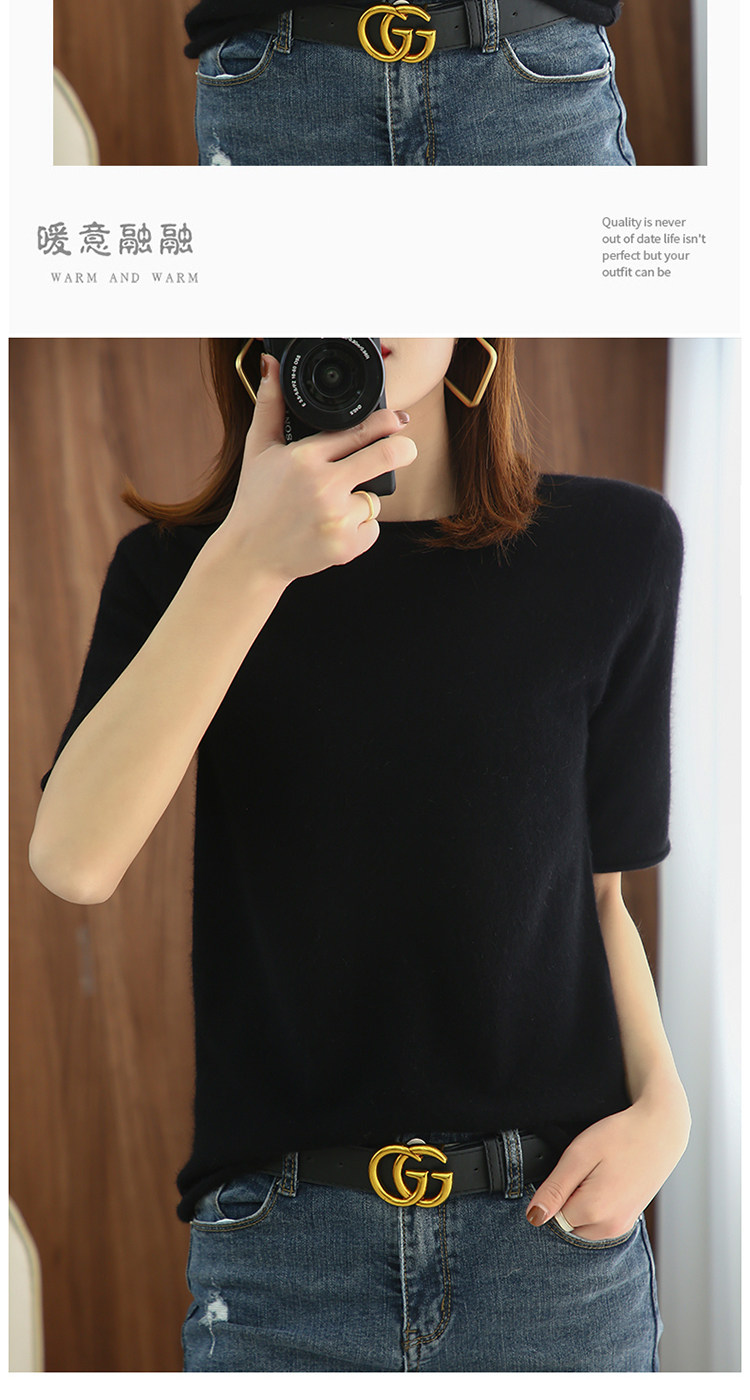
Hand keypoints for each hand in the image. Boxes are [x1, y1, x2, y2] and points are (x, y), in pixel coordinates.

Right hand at [218, 353, 416, 584]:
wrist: (251, 556)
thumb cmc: (256, 500)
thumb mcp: (258, 449)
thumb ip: (270, 405)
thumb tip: (271, 365)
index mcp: (305, 458)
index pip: (359, 431)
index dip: (386, 422)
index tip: (399, 420)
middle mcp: (323, 486)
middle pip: (386, 457)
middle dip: (403, 449)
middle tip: (406, 448)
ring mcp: (337, 518)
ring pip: (375, 498)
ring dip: (363, 499)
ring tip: (330, 505)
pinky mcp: (347, 546)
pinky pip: (372, 528)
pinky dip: (359, 528)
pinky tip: (332, 527)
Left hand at [525, 1095, 689, 1241]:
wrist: (661, 1131)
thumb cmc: (620, 1136)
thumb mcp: (579, 1155)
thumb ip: (555, 1189)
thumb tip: (534, 1217)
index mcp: (594, 1212)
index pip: (552, 1213)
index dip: (557, 1188)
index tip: (574, 1169)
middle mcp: (609, 1228)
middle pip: (568, 1221)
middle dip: (569, 1199)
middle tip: (588, 1168)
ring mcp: (622, 1226)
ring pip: (582, 1223)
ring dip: (582, 1203)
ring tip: (600, 1173)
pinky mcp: (629, 1220)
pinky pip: (599, 1222)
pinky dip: (596, 1205)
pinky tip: (608, 1180)